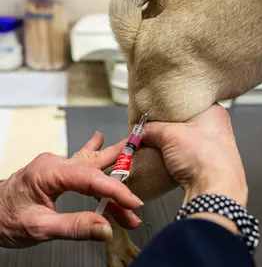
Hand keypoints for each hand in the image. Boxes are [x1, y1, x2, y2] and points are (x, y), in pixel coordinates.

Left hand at [0, 132, 142, 247]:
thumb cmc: (5, 218)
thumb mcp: (39, 228)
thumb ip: (74, 227)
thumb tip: (106, 230)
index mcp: (49, 173)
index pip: (91, 180)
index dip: (115, 191)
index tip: (134, 204)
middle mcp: (55, 164)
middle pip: (94, 163)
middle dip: (119, 164)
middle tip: (139, 153)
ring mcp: (56, 165)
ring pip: (90, 161)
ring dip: (111, 160)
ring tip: (128, 145)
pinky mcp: (57, 170)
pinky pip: (81, 162)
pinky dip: (95, 154)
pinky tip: (99, 140)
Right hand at [143, 105, 247, 206]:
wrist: (215, 191)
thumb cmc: (204, 158)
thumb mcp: (169, 135)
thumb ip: (150, 129)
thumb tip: (141, 131)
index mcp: (214, 112)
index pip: (187, 102)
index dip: (168, 107)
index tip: (155, 111)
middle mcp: (218, 128)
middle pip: (185, 122)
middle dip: (168, 127)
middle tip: (154, 128)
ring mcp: (215, 147)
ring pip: (186, 139)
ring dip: (172, 143)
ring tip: (159, 143)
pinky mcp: (209, 163)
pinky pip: (188, 154)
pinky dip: (178, 155)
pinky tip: (169, 158)